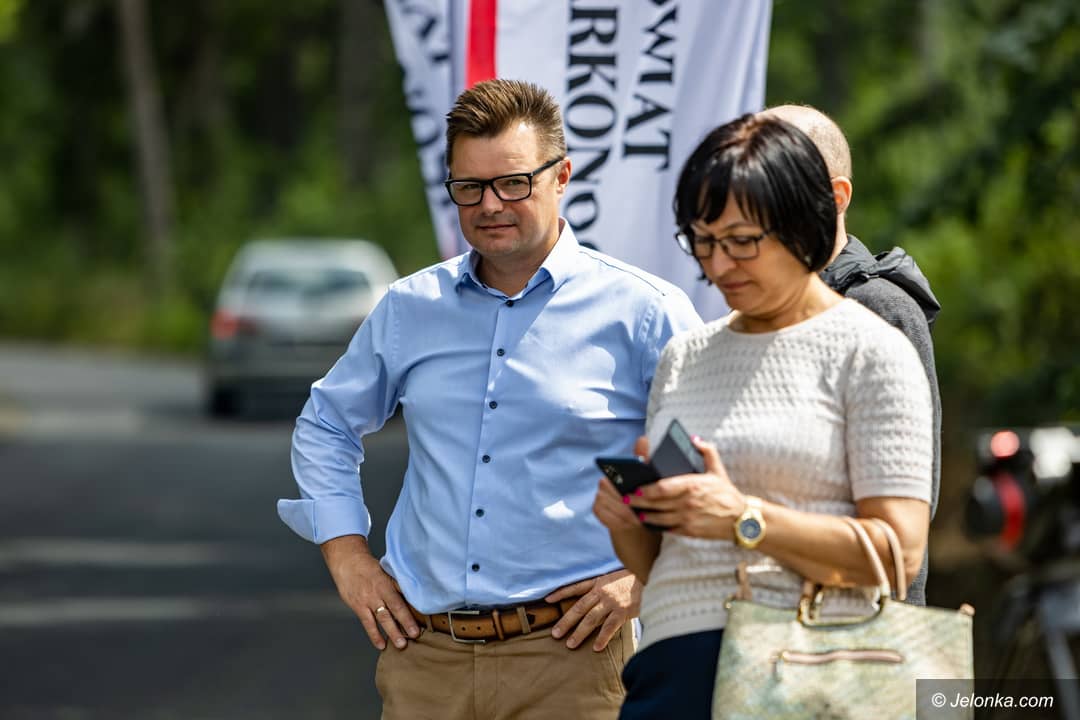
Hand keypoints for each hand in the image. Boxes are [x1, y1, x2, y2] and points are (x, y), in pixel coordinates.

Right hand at [320, 535, 419, 650]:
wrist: (346, 562)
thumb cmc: (370, 568)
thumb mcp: (386, 571)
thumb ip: (397, 584)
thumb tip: (415, 596)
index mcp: (387, 582)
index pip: (401, 597)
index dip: (410, 609)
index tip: (420, 618)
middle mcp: (377, 592)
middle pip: (393, 609)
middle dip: (405, 623)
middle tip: (415, 635)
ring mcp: (367, 600)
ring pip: (381, 618)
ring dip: (392, 632)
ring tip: (401, 644)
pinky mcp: (358, 607)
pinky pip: (367, 623)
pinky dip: (374, 635)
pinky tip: (381, 645)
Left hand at [544, 569, 639, 651]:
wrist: (651, 576)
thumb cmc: (633, 578)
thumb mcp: (614, 578)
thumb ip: (602, 588)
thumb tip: (592, 599)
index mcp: (598, 582)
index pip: (575, 588)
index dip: (560, 593)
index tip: (547, 599)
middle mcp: (602, 592)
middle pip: (579, 608)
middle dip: (565, 621)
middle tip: (555, 634)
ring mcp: (612, 602)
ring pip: (591, 619)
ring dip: (579, 632)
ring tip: (570, 644)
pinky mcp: (623, 611)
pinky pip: (610, 627)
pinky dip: (602, 638)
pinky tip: (596, 647)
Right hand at [593, 435, 654, 532]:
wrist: (636, 520)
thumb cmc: (643, 497)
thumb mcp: (647, 478)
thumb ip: (644, 460)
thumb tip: (643, 438)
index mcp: (614, 472)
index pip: (616, 477)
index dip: (627, 487)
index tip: (639, 495)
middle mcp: (603, 482)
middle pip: (614, 492)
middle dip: (630, 503)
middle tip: (644, 510)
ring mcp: (599, 497)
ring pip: (612, 505)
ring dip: (627, 513)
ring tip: (641, 518)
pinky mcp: (597, 510)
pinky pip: (606, 516)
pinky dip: (620, 521)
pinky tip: (631, 524)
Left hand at [633, 437, 745, 539]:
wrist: (741, 519)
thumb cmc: (726, 493)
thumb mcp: (718, 470)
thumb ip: (706, 451)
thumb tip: (694, 439)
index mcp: (693, 485)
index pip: (663, 487)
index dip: (646, 489)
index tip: (635, 487)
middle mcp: (688, 503)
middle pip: (656, 503)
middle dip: (638, 501)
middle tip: (626, 499)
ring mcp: (688, 519)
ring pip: (659, 518)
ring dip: (644, 516)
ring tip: (634, 511)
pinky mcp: (690, 531)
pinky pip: (668, 529)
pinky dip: (656, 526)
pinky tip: (648, 522)